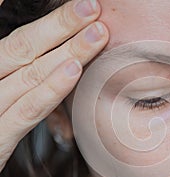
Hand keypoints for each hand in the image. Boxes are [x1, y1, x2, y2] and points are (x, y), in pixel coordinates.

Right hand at [0, 0, 108, 170]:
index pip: (20, 39)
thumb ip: (24, 74)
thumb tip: (61, 59)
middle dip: (62, 26)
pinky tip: (73, 71)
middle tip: (92, 8)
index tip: (82, 8)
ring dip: (67, 51)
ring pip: (31, 74)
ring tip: (96, 34)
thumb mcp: (6, 93)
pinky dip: (51, 89)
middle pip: (25, 47)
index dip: (52, 22)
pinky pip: (28, 110)